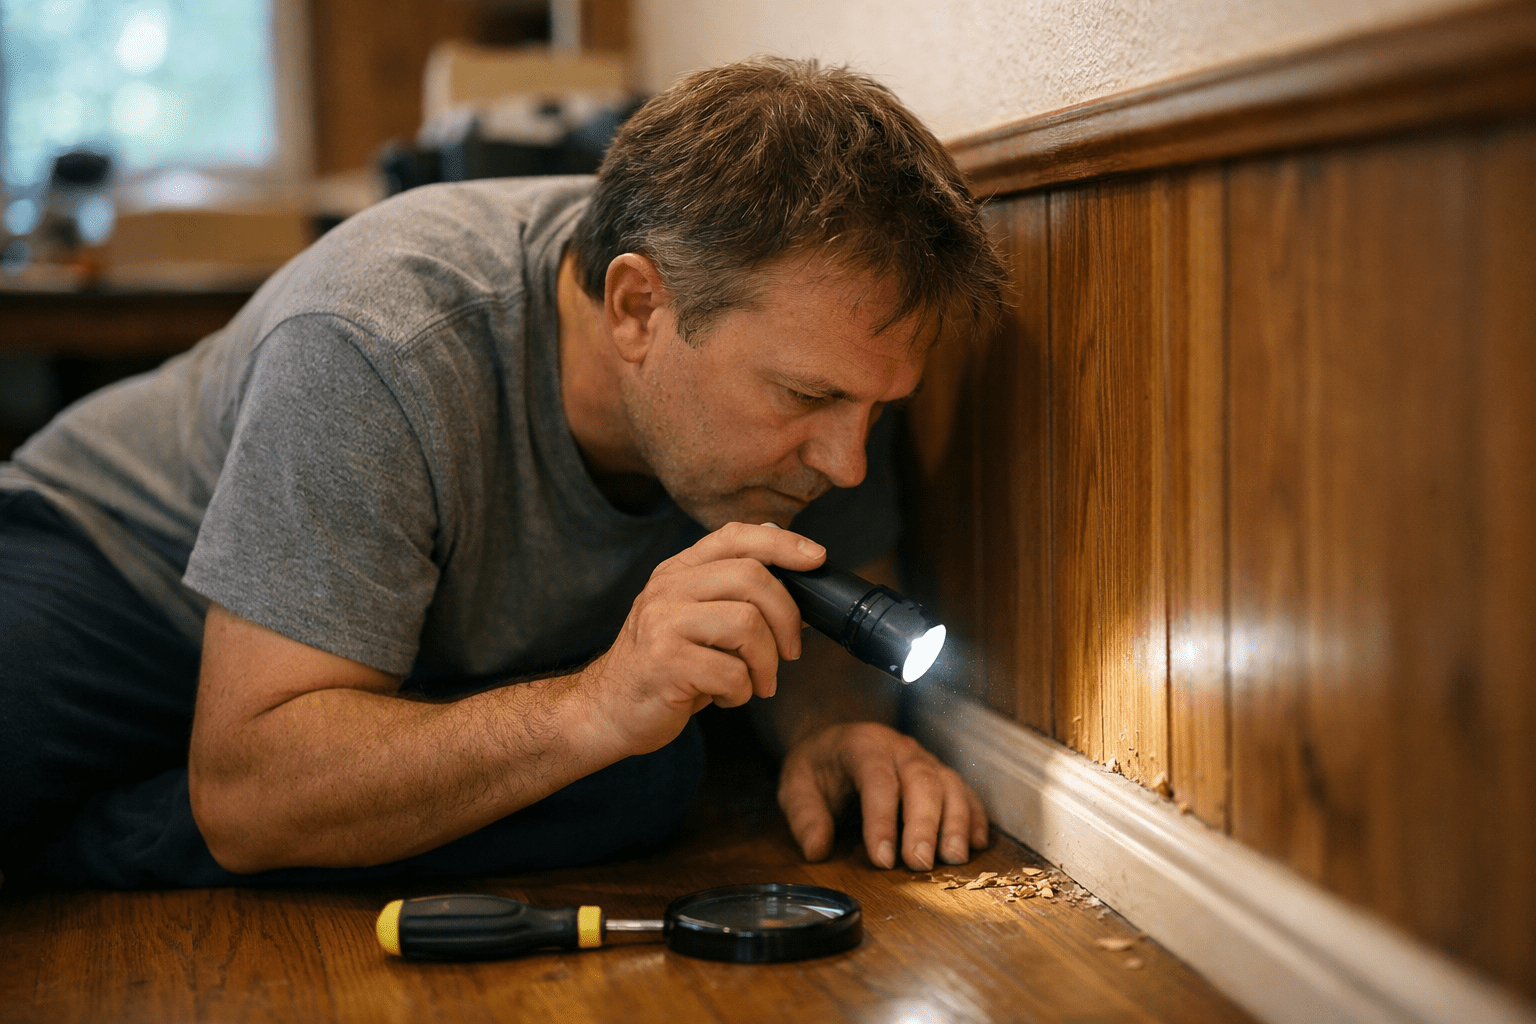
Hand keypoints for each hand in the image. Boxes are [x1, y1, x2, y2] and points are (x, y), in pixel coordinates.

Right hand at [579, 521, 825, 755]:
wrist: (608, 709)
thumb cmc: (666, 667)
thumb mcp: (696, 620)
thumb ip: (735, 597)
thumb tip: (803, 583)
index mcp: (678, 571)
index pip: (736, 536)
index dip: (783, 543)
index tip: (817, 559)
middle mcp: (667, 588)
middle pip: (752, 577)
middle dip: (787, 618)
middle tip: (791, 652)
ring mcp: (662, 623)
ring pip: (747, 625)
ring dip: (767, 663)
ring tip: (758, 683)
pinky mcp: (663, 663)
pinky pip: (731, 672)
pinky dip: (742, 691)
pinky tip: (726, 697)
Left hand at [777, 721, 989, 870]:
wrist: (837, 740)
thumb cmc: (819, 766)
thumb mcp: (796, 785)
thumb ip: (805, 815)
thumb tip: (817, 849)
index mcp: (862, 745)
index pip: (877, 780)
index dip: (881, 820)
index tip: (881, 859)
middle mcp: (899, 748)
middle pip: (921, 780)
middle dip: (924, 824)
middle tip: (920, 863)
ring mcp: (925, 759)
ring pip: (949, 784)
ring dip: (956, 822)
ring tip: (954, 858)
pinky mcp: (941, 774)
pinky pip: (965, 791)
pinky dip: (974, 817)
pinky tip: (976, 844)